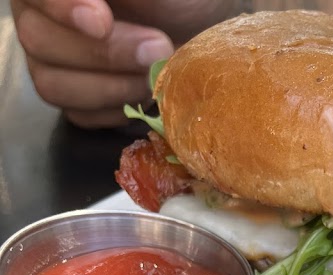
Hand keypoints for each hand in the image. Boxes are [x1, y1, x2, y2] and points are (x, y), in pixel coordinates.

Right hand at [11, 0, 237, 128]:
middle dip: (103, 53)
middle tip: (157, 49)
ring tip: (155, 74)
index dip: (61, 8)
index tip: (102, 22)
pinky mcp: (77, 98)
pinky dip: (116, 109)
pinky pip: (79, 115)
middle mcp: (40, 14)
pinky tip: (146, 94)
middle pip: (38, 41)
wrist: (202, 26)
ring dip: (112, 86)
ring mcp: (53, 60)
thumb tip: (95, 8)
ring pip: (53, 85)